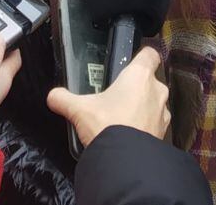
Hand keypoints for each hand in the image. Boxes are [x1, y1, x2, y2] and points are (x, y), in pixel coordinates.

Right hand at [46, 47, 169, 147]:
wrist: (124, 161)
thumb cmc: (107, 125)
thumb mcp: (79, 109)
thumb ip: (64, 98)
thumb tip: (53, 96)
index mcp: (139, 75)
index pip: (150, 54)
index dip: (142, 56)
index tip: (131, 63)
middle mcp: (156, 90)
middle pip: (151, 80)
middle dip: (137, 87)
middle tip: (118, 96)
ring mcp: (162, 112)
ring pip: (155, 102)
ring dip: (143, 107)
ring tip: (123, 117)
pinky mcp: (163, 132)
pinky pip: (156, 122)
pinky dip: (146, 125)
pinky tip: (130, 133)